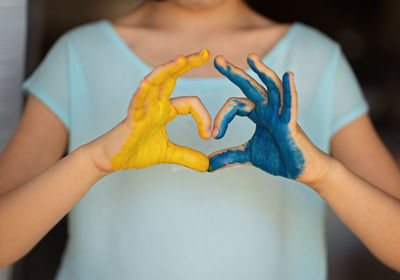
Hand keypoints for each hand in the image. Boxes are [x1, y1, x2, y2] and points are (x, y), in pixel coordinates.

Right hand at [90, 50, 210, 172]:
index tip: (208, 136)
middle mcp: (155, 104)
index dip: (203, 117)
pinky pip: (135, 103)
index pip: (190, 103)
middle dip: (187, 64)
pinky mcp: (130, 119)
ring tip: (181, 60)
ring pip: (154, 83)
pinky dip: (141, 93)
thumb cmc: (137, 151)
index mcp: (165, 110)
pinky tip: (145, 84)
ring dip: (167, 70)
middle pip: (171, 78)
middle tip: (206, 53)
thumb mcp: (168, 154)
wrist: (112, 159)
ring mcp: (142, 109)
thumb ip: (187, 156)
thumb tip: (207, 165)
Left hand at [209, 54, 328, 182]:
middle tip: (217, 60)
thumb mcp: (248, 155)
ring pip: (271, 87)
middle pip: (249, 85)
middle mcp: (268, 108)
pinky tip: (287, 75)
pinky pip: (290, 104)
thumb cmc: (278, 158)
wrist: (300, 170)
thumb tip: (208, 165)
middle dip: (234, 72)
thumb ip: (229, 156)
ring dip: (262, 71)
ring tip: (250, 58)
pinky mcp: (291, 124)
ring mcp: (280, 113)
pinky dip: (289, 90)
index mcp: (257, 113)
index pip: (234, 105)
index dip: (221, 118)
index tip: (214, 135)